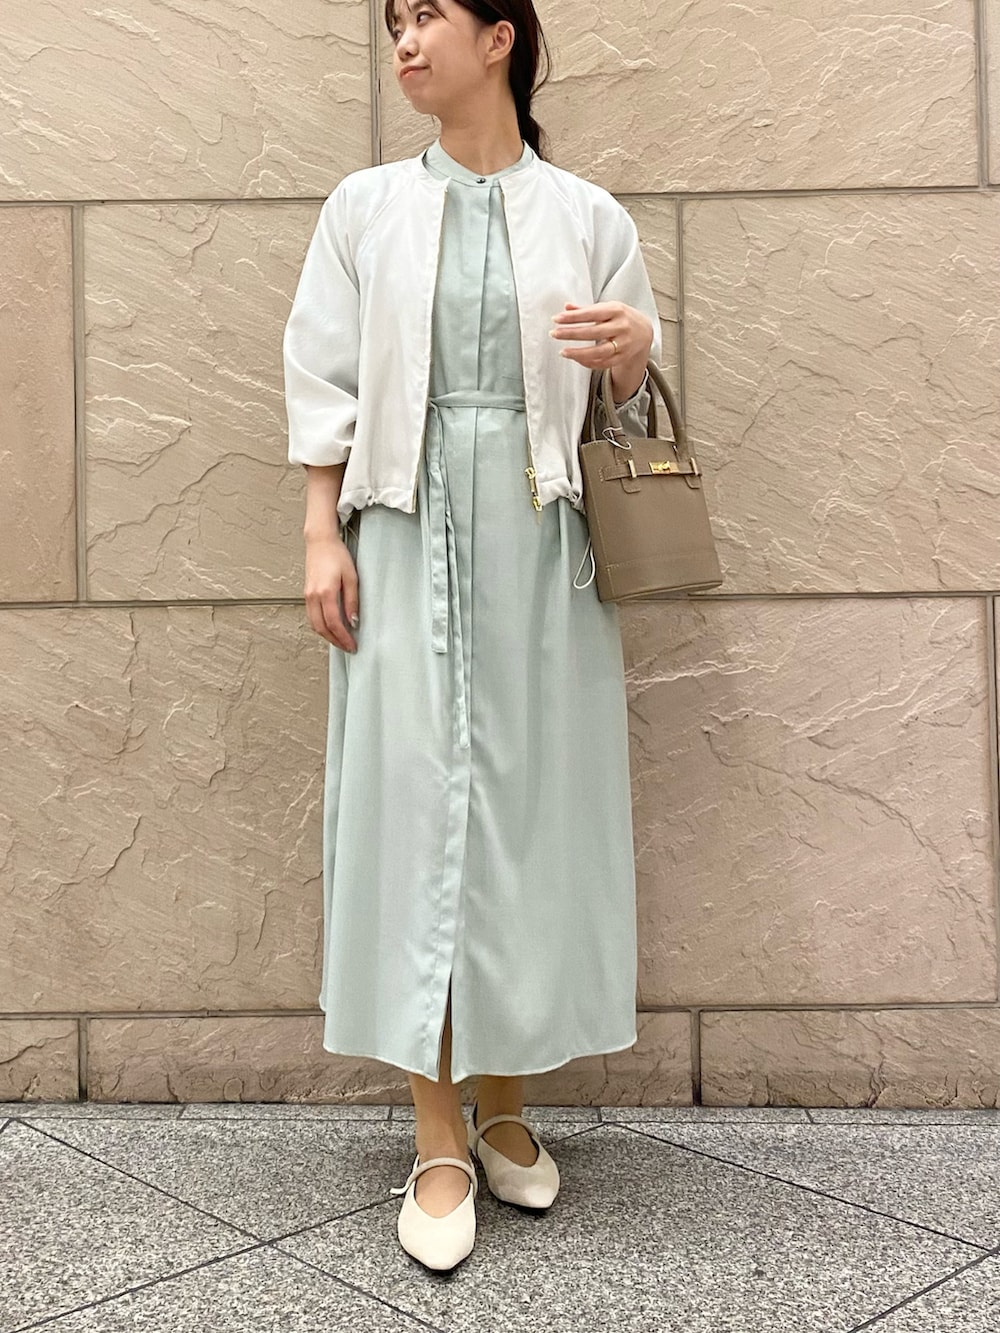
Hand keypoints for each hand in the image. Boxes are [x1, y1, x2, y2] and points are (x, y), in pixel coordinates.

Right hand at [304, 534, 358, 652]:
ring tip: (340, 640)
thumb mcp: (351, 577)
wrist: (320, 542)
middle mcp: (313, 596)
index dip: (343, 638)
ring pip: (314, 624)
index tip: (352, 645)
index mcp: (325, 592)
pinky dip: (320, 626)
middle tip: (347, 647)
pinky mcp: (306, 594)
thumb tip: (353, 621)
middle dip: (335, 641)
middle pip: (321, 628)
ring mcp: (307, 595)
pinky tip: (330, 627)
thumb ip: (352, 601)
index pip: (334, 623)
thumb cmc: (336, 555)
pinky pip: (311, 616)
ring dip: (327, 636)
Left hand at [549, 300, 653, 398]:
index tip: (556, 319)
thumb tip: (566, 307)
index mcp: (616, 310)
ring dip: (579, 353)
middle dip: (572, 333)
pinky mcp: (622, 357)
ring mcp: (623, 344)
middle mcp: (621, 327)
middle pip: (593, 332)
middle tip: (554, 334)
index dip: (573, 317)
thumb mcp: (607, 308)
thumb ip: (586, 309)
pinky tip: (576, 359)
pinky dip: (588, 362)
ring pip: (599, 352)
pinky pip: (603, 363)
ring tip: (563, 352)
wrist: (644, 332)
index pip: (591, 313)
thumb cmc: (621, 318)